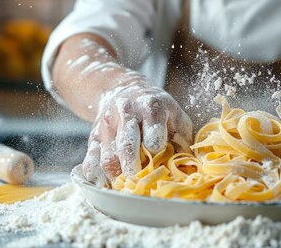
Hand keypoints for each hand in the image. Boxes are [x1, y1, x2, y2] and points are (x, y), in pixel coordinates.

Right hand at [82, 70, 192, 185]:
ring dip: (117, 177)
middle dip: (134, 168)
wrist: (123, 90)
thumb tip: (189, 170)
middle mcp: (126, 114)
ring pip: (108, 156)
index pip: (153, 129)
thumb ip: (183, 140)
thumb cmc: (157, 109)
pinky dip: (97, 178)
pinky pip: (91, 160)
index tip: (160, 160)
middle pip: (127, 145)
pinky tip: (107, 187)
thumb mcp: (176, 116)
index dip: (156, 146)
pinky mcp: (93, 137)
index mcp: (151, 106)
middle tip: (142, 184)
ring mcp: (107, 126)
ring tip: (128, 189)